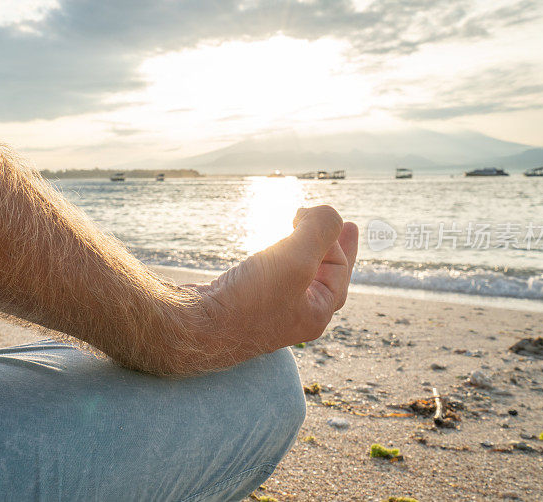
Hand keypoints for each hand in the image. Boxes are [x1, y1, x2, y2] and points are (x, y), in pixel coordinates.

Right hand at [184, 205, 357, 368]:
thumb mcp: (295, 261)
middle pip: (325, 276)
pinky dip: (275, 259)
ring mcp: (267, 313)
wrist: (193, 328)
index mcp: (315, 314)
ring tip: (301, 232)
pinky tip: (266, 254)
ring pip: (295, 275)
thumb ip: (320, 232)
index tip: (304, 213)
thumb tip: (330, 214)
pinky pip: (270, 278)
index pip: (338, 267)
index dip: (331, 235)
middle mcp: (294, 317)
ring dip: (302, 250)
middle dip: (333, 248)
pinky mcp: (242, 305)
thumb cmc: (246, 301)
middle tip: (349, 227)